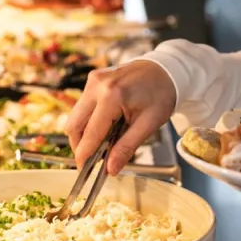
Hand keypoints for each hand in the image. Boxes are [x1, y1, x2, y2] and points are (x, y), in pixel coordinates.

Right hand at [66, 60, 176, 174]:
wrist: (166, 69)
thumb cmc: (161, 94)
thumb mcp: (149, 124)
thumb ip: (127, 147)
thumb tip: (111, 169)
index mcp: (112, 96)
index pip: (90, 133)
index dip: (85, 155)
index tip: (84, 171)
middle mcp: (97, 86)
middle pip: (74, 125)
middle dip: (80, 146)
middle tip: (92, 160)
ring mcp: (93, 80)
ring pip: (75, 116)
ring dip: (84, 133)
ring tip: (102, 143)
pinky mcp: (94, 79)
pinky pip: (83, 106)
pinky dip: (89, 120)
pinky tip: (105, 126)